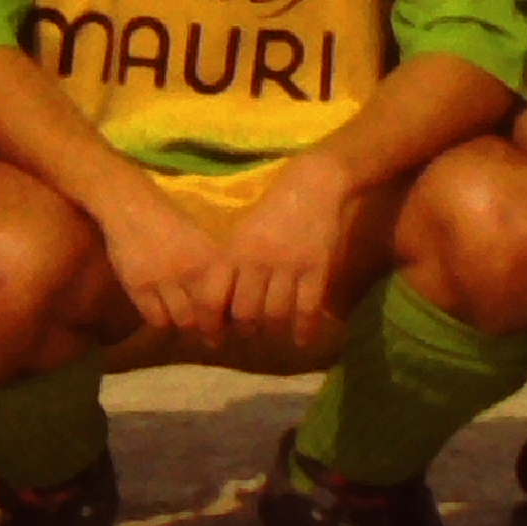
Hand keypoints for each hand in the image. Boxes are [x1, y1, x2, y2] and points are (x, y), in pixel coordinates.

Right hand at [99, 183, 240, 346]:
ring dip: (185, 327)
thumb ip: (216, 276)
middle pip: (206, 319)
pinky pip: (156, 319)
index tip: (229, 327)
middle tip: (210, 336)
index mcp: (213, 259)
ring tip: (186, 323)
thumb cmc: (172, 225)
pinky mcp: (139, 285)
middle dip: (209, 331)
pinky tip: (164, 312)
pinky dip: (163, 321)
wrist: (132, 207)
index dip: (229, 321)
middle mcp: (191, 270)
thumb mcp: (202, 245)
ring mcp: (164, 279)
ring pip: (182, 322)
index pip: (227, 306)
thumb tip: (230, 314)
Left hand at [218, 149, 363, 354]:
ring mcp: (288, 265)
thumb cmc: (271, 210)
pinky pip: (307, 308)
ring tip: (271, 334)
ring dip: (272, 329)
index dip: (210, 322)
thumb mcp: (242, 232)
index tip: (213, 337)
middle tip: (246, 336)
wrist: (312, 185)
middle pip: (244, 311)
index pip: (213, 295)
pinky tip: (302, 340)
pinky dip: (304, 329)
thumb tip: (218, 303)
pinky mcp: (316, 268)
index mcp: (234, 250)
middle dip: (244, 329)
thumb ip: (231, 265)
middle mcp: (257, 261)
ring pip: (275, 313)